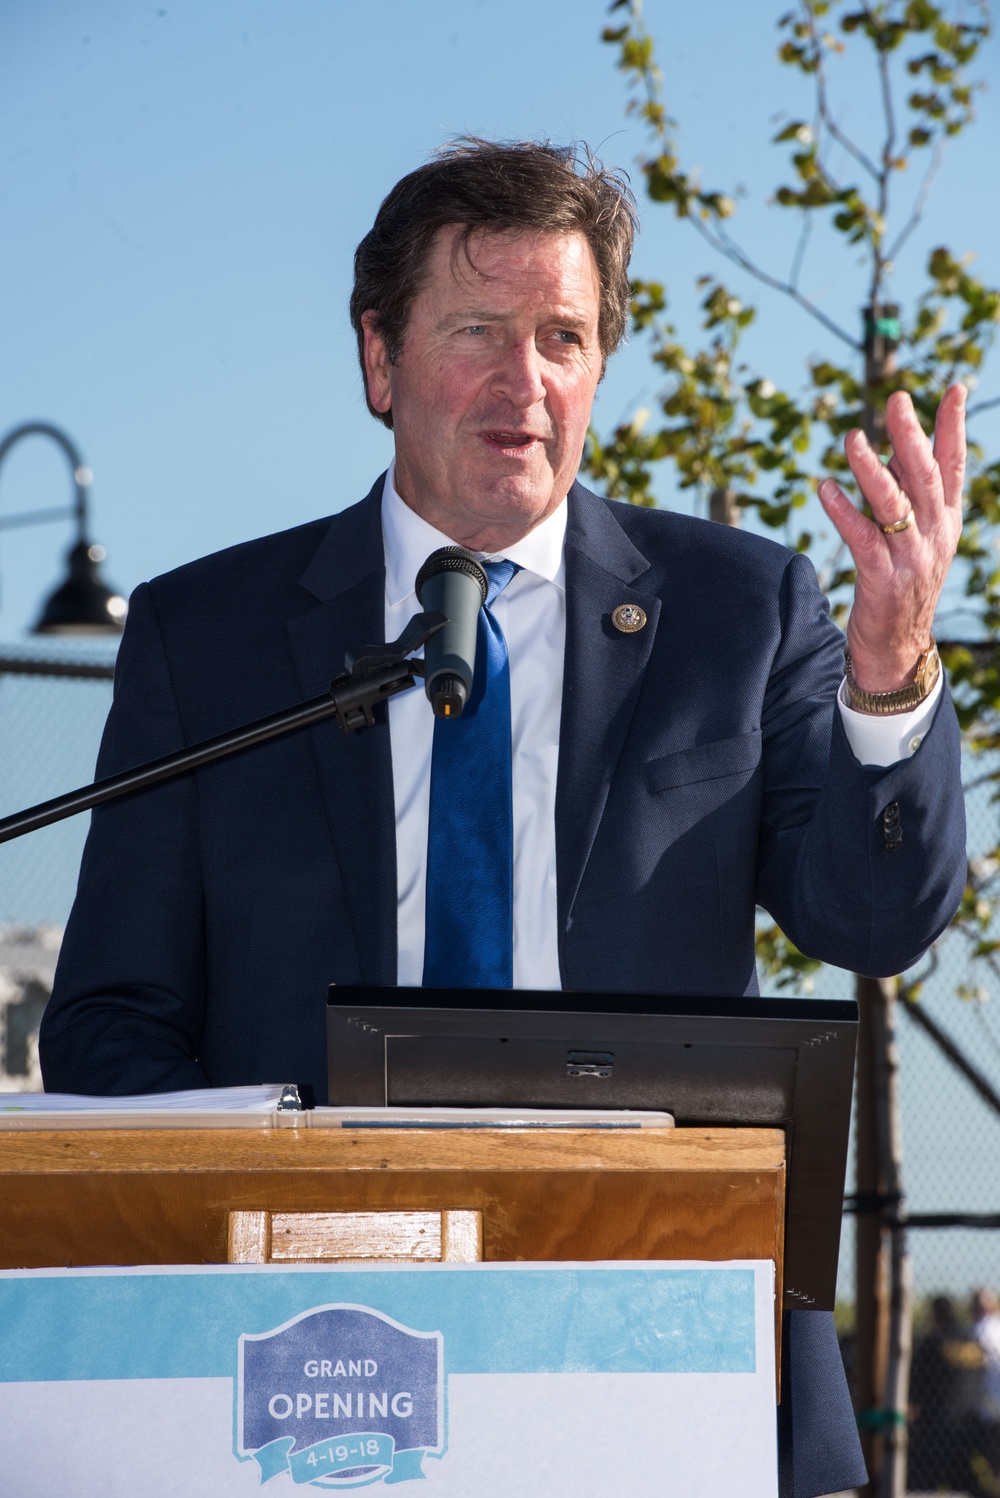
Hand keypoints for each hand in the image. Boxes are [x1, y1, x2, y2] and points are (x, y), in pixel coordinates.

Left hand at [817, 385, 964, 692]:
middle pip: (925, 478)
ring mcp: (910, 558)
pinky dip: (843, 512)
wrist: (897, 648)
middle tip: (896, 400)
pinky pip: (863, 539)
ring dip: (872, 470)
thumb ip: (909, 492)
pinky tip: (825, 488)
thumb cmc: (902, 584)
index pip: (953, 467)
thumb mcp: (915, 535)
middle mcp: (934, 535)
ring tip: (852, 439)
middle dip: (912, 436)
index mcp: (945, 521)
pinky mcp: (883, 579)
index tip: (954, 387)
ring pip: (895, 506)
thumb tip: (901, 445)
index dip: (953, 428)